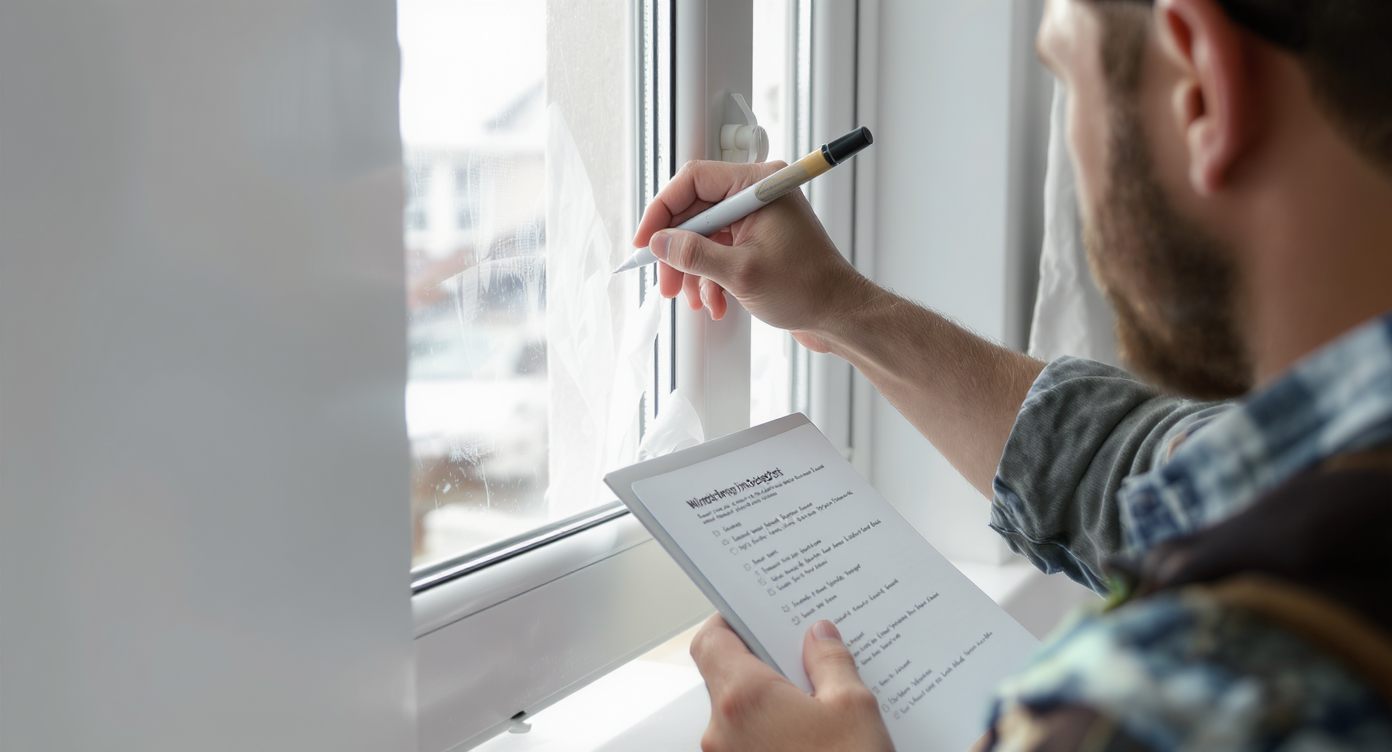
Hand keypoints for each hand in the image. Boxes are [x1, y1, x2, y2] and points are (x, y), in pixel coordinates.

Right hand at [631, 161, 874, 351]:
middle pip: (696, 212)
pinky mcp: (758, 242)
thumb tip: (660, 243)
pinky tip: (715, 302)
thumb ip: (694, 254)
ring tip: (694, 299)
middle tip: (666, 281)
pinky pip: (721, 252)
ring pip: (705, 237)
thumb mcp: (741, 273)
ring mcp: (758, 219)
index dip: (662, 211)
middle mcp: (757, 196)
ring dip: (694, 271)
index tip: (647, 240)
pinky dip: (711, 279)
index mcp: (758, 186)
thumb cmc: (809, 288)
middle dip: (678, 251)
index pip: (693, 181)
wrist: (840, 315)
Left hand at [689, 614, 894, 751]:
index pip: (711, 640)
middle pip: (725, 676)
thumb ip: (831, 663)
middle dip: (762, 663)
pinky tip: (810, 734)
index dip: (729, 620)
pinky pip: (747, 743)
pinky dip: (771, 731)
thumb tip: (820, 637)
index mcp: (744, 698)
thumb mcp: (854, 709)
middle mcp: (722, 731)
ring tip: (816, 698)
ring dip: (769, 701)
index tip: (751, 612)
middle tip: (801, 654)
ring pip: (738, 713)